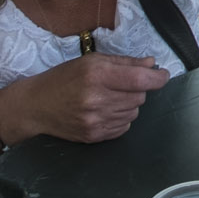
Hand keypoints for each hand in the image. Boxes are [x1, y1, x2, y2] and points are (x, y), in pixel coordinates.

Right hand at [4, 53, 168, 142]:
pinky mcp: (94, 136)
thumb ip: (124, 62)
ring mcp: (95, 120)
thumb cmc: (64, 78)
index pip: (140, 79)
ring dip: (128, 105)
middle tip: (119, 85)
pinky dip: (120, 118)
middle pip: (139, 96)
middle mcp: (97, 99)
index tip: (162, 75)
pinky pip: (124, 127)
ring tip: (108, 98)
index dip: (157, 78)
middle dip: (137, 89)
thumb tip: (151, 64)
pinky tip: (104, 111)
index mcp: (96, 75)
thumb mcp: (91, 61)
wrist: (36, 106)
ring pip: (134, 112)